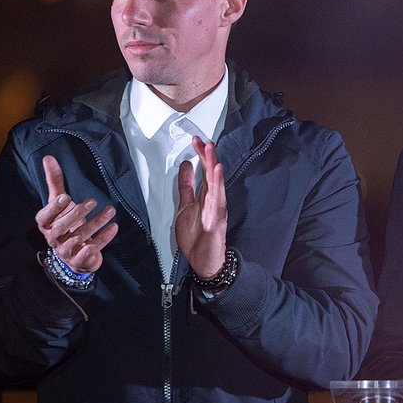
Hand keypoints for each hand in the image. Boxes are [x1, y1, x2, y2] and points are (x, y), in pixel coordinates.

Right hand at [34, 155, 117, 272]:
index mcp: (46, 224)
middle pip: (61, 228)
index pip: (44, 217)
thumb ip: (55, 182)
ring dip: (96, 223)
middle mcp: (53, 238)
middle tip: (93, 201)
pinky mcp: (80, 259)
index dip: (53, 208)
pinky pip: (91, 250)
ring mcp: (66, 250)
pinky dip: (103, 239)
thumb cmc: (66, 223)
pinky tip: (114, 227)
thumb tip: (49, 158)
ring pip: (79, 237)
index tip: (65, 196)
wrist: (73, 253)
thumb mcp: (59, 202)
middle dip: (77, 214)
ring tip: (111, 210)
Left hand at [176, 137, 227, 278]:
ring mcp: (216, 209)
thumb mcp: (185, 208)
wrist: (204, 261)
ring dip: (213, 166)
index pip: (204, 172)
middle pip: (211, 174)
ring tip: (211, 150)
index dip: (201, 156)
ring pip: (215, 184)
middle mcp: (213, 200)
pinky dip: (218, 186)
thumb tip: (185, 167)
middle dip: (208, 156)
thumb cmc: (197, 238)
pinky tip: (216, 174)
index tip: (196, 141)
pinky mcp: (217, 219)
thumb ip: (186, 188)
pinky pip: (217, 200)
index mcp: (206, 197)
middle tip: (204, 140)